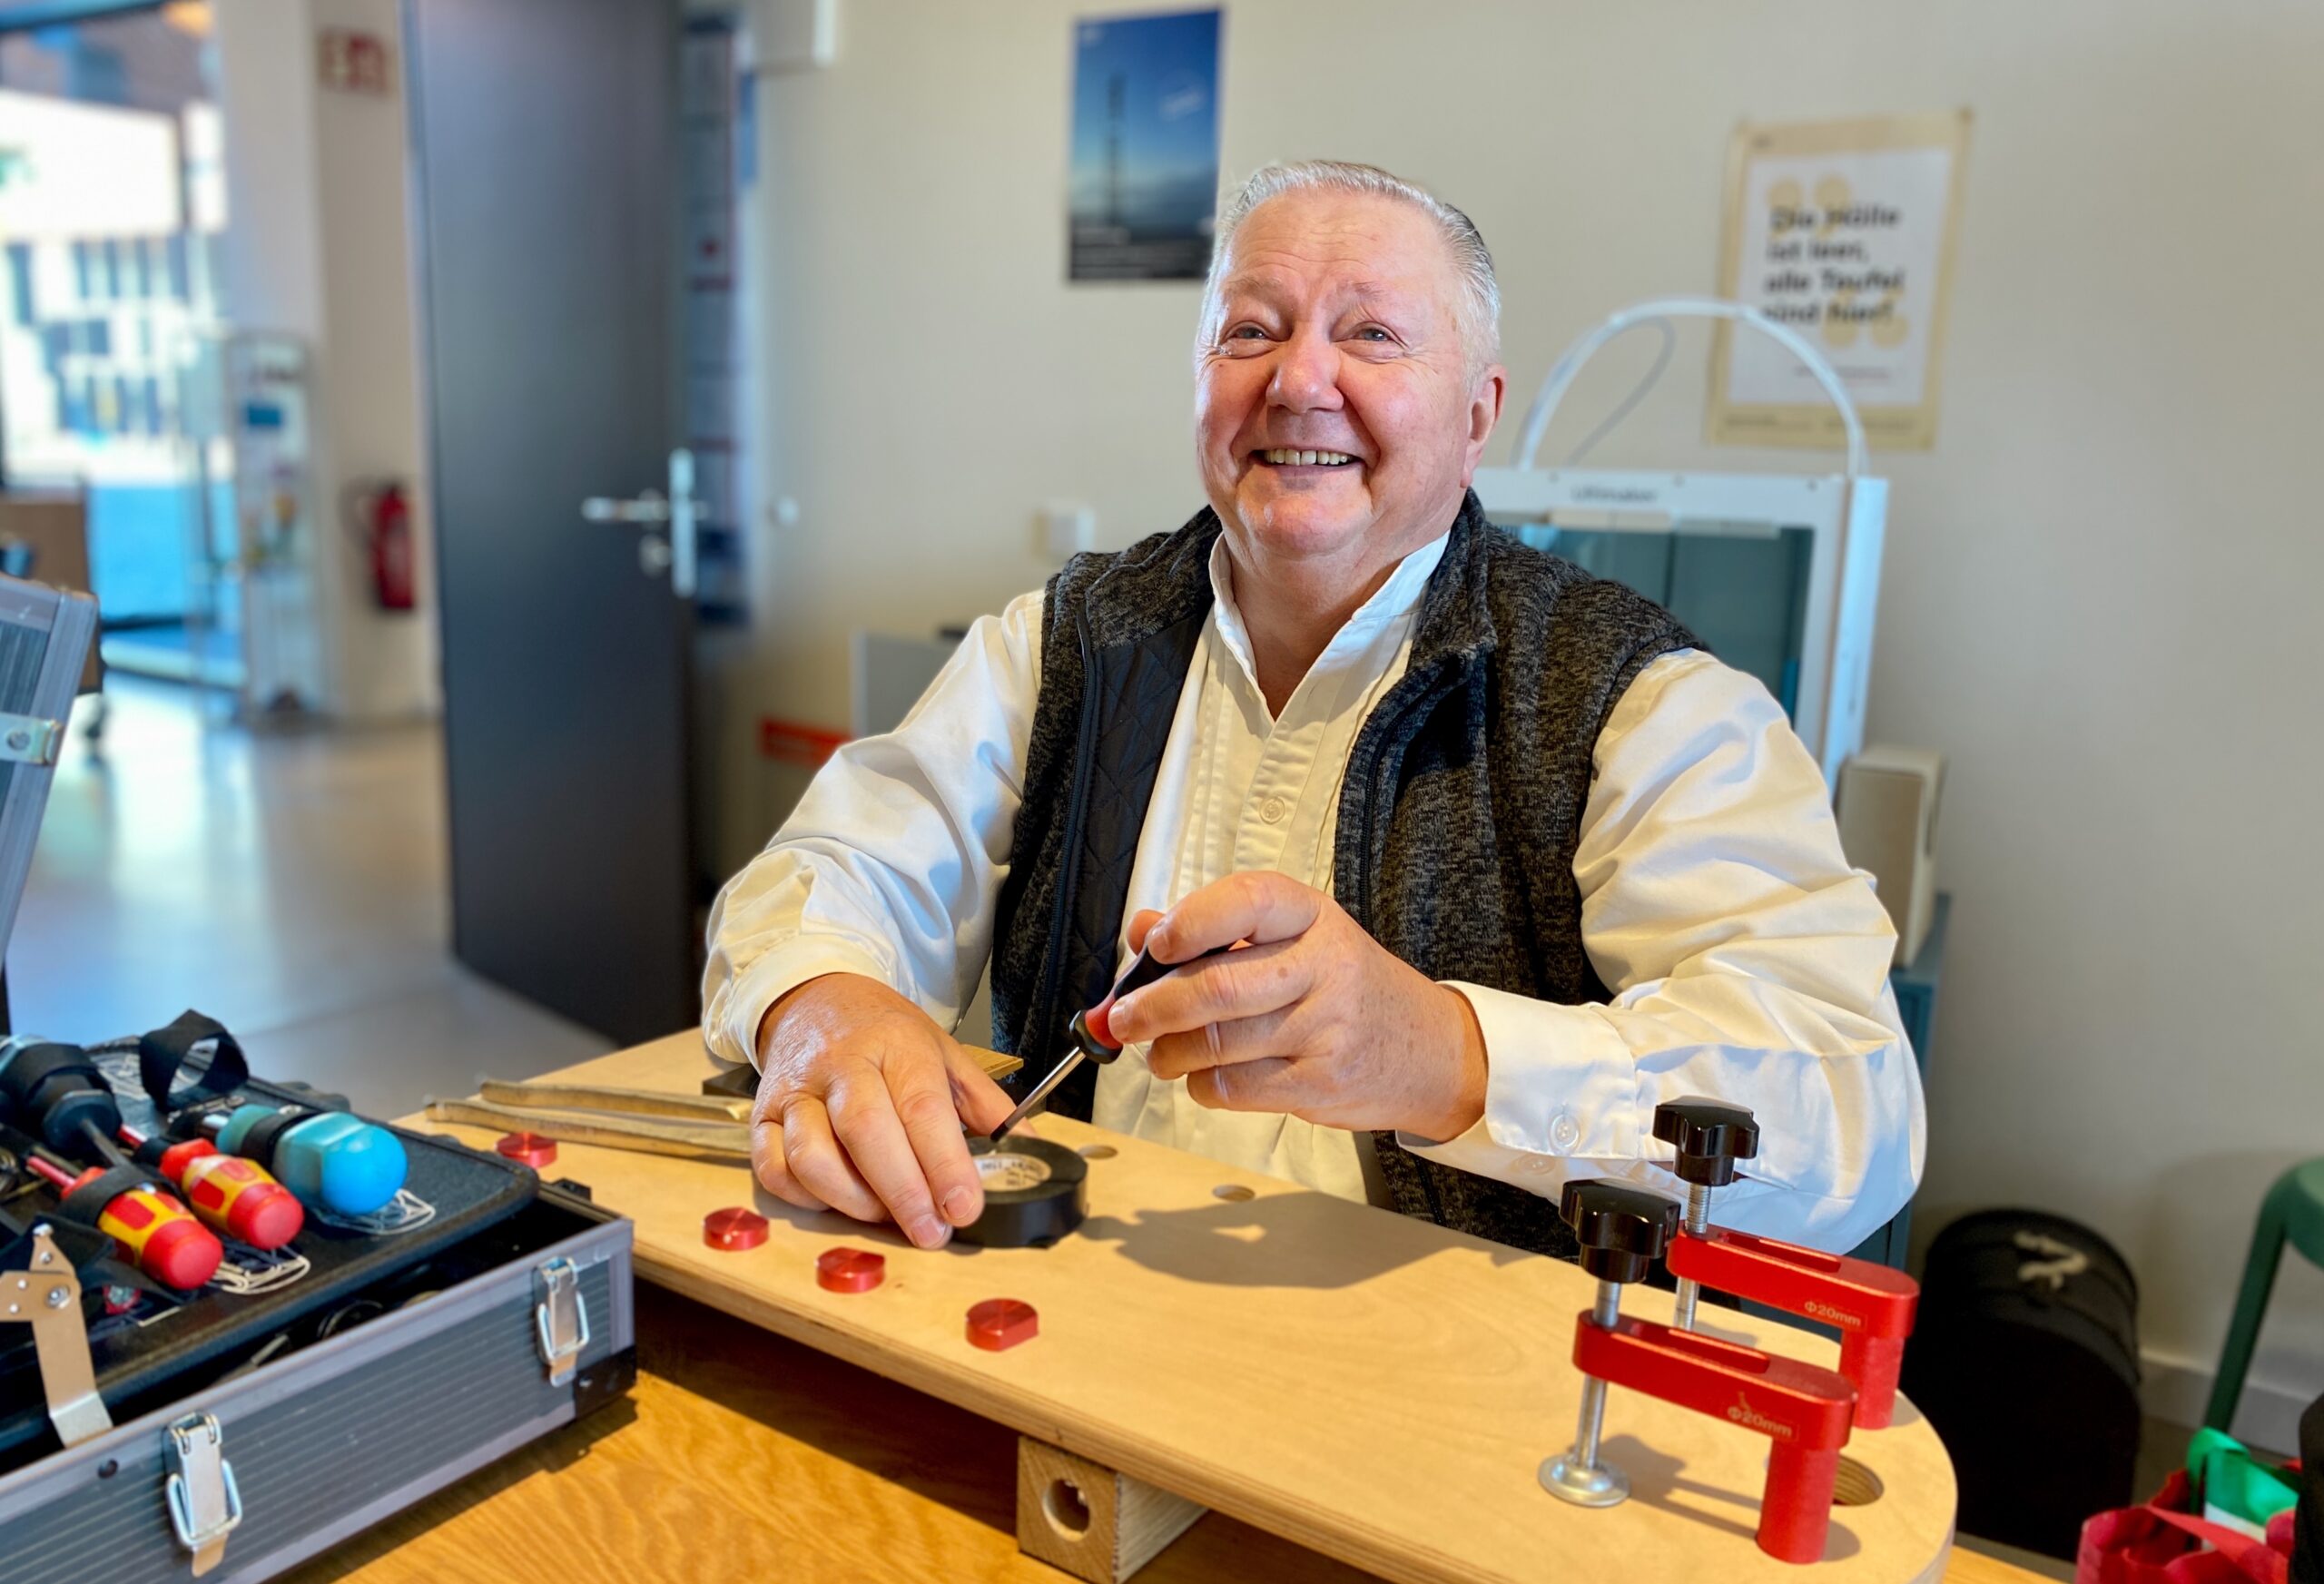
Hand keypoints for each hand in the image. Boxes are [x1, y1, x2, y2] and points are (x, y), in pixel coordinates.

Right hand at [750, 973, 1015, 1247]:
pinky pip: (775, 1170)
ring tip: (887, 1216)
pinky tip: (839, 1201)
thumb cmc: (887, 1036)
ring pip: (812, 1156)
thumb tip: (1033, 1154)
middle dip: (902, 1191)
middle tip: (931, 1231)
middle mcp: (841, 1065)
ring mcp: (796, 1091)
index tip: (964, 1207)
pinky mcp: (762, 1118)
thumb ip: (988, 1108)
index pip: (922, 1106)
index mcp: (897, 1046)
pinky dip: (807, 1199)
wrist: (816, 1000)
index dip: (944, 1163)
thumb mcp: (946, 1055)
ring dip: (852, 1200)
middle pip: (866, 1131)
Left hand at [1102, 872, 1487, 1139]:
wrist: (1429, 1050)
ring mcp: (1325, 1028)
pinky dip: (1201, 1087)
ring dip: (1169, 1053)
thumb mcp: (1296, 940)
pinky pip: (1234, 1087)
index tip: (1155, 944)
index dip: (1191, 921)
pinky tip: (1202, 1077)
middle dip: (1154, 1007)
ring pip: (1217, 1043)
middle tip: (1124, 1019)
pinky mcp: (1319, 1083)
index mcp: (1311, 916)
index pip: (1247, 902)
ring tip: (1160, 1053)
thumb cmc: (1348, 988)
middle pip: (1218, 986)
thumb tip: (1140, 929)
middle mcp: (1323, 966)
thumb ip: (1216, 931)